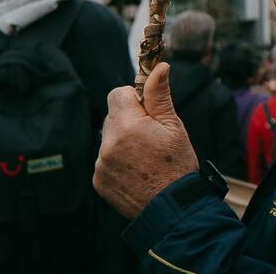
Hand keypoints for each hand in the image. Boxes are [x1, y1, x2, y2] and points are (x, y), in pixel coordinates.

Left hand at [95, 63, 197, 218]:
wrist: (172, 209)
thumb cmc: (177, 166)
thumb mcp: (174, 126)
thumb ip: (160, 95)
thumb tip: (159, 67)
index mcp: (127, 126)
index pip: (117, 94)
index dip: (133, 98)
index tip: (147, 111)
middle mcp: (108, 144)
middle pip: (112, 117)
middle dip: (129, 121)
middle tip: (150, 137)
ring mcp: (101, 164)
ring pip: (109, 139)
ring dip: (122, 142)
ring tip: (145, 158)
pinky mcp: (98, 181)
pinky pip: (105, 160)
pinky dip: (117, 161)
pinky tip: (137, 171)